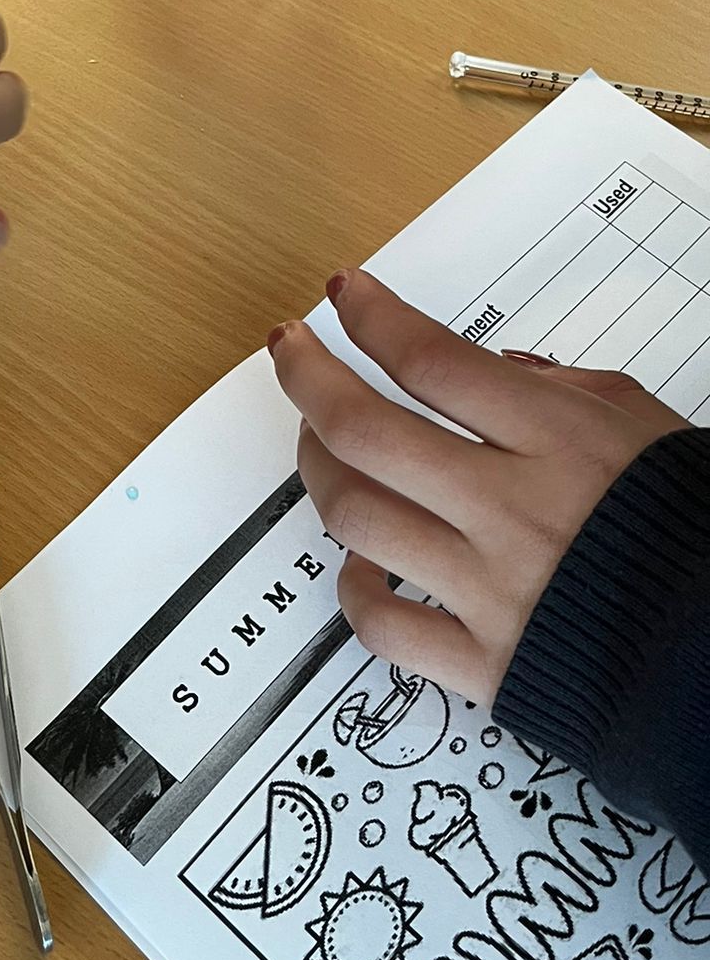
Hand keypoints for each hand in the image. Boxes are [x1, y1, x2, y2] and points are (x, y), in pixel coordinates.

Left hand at [269, 268, 686, 705]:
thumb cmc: (692, 529)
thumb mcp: (644, 427)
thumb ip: (563, 389)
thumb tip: (491, 366)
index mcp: (561, 442)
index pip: (431, 362)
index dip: (370, 318)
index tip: (342, 295)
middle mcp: (514, 512)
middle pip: (365, 432)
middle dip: (308, 377)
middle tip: (291, 351)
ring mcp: (491, 591)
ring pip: (356, 517)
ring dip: (316, 469)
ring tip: (317, 443)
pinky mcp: (484, 664)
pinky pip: (381, 623)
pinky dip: (353, 586)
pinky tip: (360, 560)